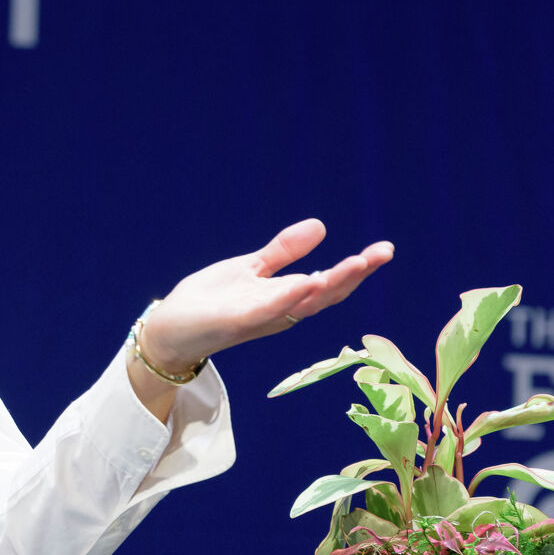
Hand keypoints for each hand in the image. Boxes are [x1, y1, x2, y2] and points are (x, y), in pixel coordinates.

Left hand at [139, 219, 394, 374]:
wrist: (169, 329)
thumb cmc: (210, 301)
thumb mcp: (251, 268)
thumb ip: (283, 251)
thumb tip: (320, 226)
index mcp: (285, 297)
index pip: (329, 282)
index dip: (357, 268)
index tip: (384, 249)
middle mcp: (281, 310)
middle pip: (327, 294)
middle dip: (356, 274)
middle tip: (383, 253)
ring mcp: (261, 317)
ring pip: (304, 303)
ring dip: (331, 284)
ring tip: (357, 263)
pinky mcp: (238, 321)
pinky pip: (269, 310)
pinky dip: (289, 297)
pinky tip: (307, 281)